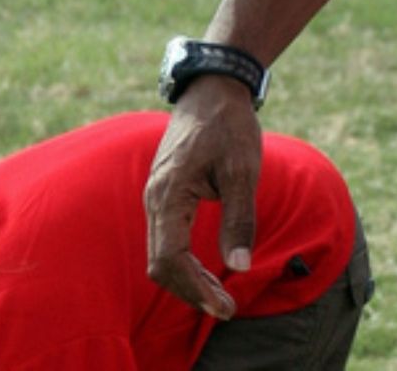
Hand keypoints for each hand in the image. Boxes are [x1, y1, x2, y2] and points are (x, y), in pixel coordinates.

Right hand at [145, 75, 263, 319]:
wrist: (214, 87)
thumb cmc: (229, 124)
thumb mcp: (242, 170)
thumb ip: (240, 218)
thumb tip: (241, 265)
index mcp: (168, 193)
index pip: (171, 258)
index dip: (195, 288)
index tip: (224, 306)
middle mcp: (154, 198)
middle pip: (160, 264)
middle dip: (192, 291)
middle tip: (227, 308)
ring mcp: (155, 196)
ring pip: (161, 254)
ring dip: (188, 279)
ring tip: (221, 296)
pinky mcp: (163, 194)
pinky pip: (165, 239)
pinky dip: (184, 262)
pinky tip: (209, 271)